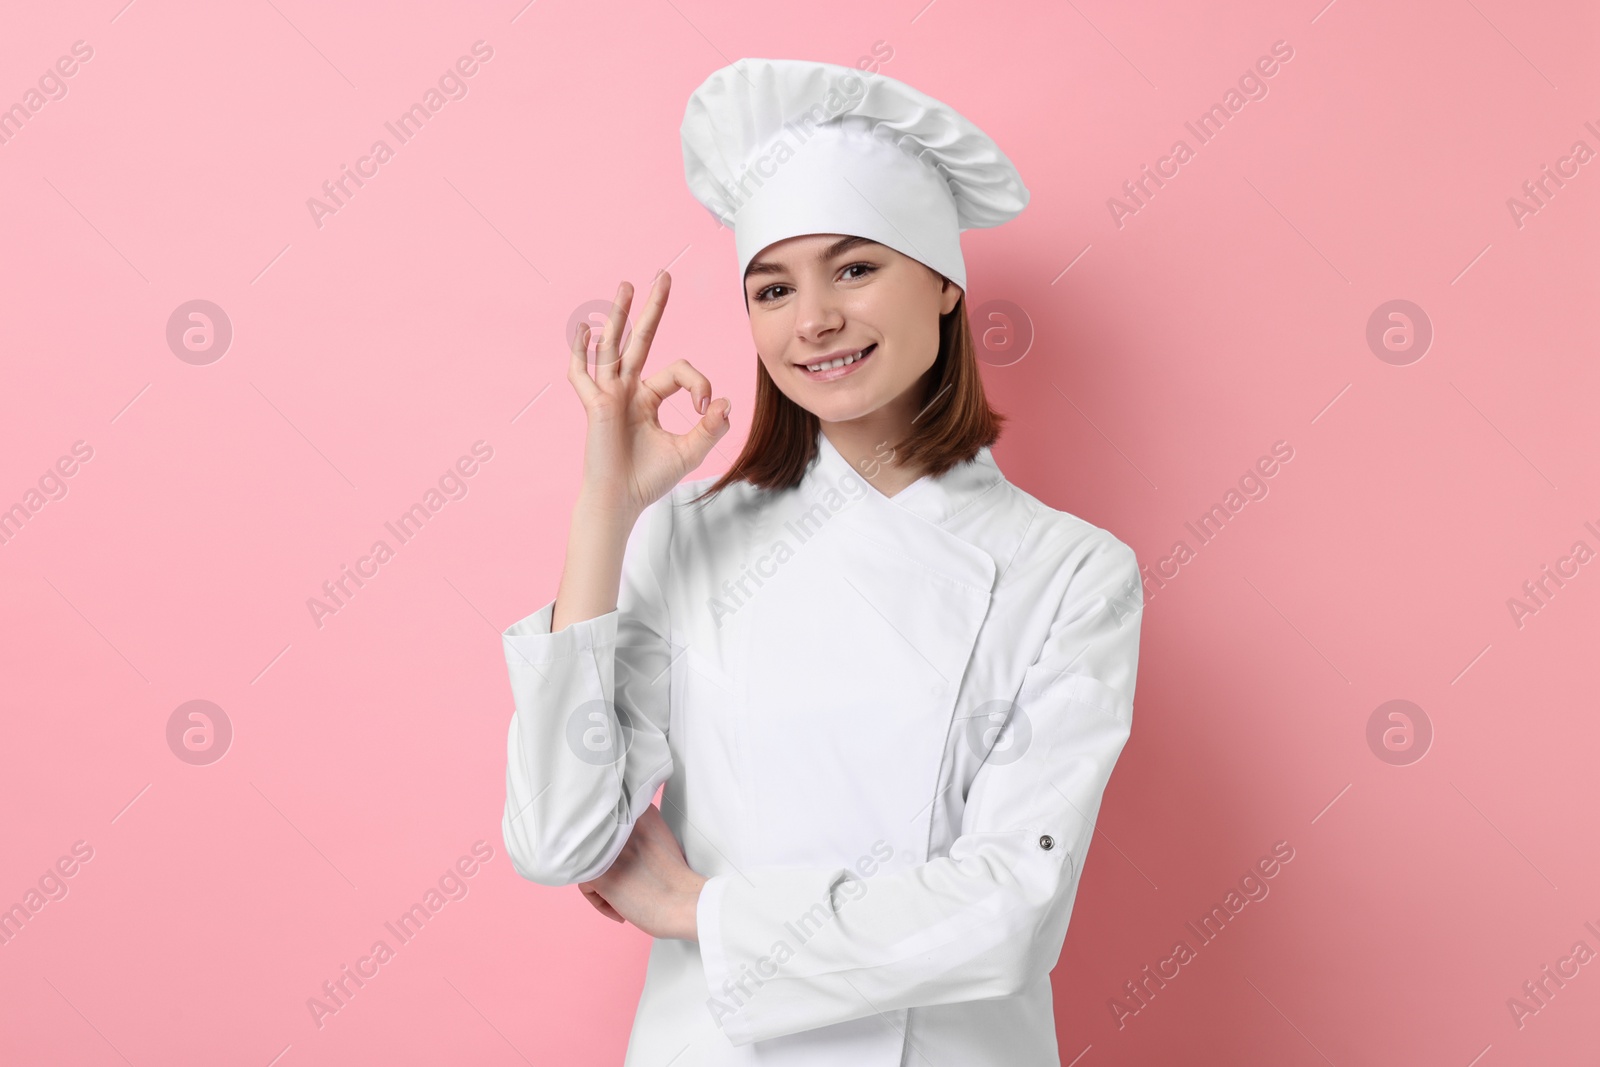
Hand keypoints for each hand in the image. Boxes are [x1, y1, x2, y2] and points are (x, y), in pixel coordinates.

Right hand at [568, 271, 732, 517]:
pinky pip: (583, 375)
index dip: (699, 382)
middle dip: (653, 309)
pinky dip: (582, 353)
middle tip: (664, 276)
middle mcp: (627, 391)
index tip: (706, 407)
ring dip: (621, 315)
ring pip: (615, 346)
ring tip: (627, 285)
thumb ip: (710, 427)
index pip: (678, 371)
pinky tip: (586, 330)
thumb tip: (726, 401)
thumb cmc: (649, 479)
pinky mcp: (594, 406)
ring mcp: (608, 395)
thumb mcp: (689, 452)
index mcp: (648, 399)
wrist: (621, 501)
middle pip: (641, 340)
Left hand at [577, 804, 707, 941]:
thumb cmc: (677, 880)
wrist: (686, 903)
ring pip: (588, 863)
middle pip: (596, 842)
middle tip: (623, 880)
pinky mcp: (600, 874)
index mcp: (640, 811)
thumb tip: (613, 844)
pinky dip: (600, 902)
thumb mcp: (660, 839)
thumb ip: (637, 832)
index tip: (622, 860)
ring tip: (623, 897)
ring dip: (602, 883)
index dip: (613, 846)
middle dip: (605, 863)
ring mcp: (609, 848)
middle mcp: (622, 825)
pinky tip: (620, 907)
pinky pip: (585, 886)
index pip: (609, 822)